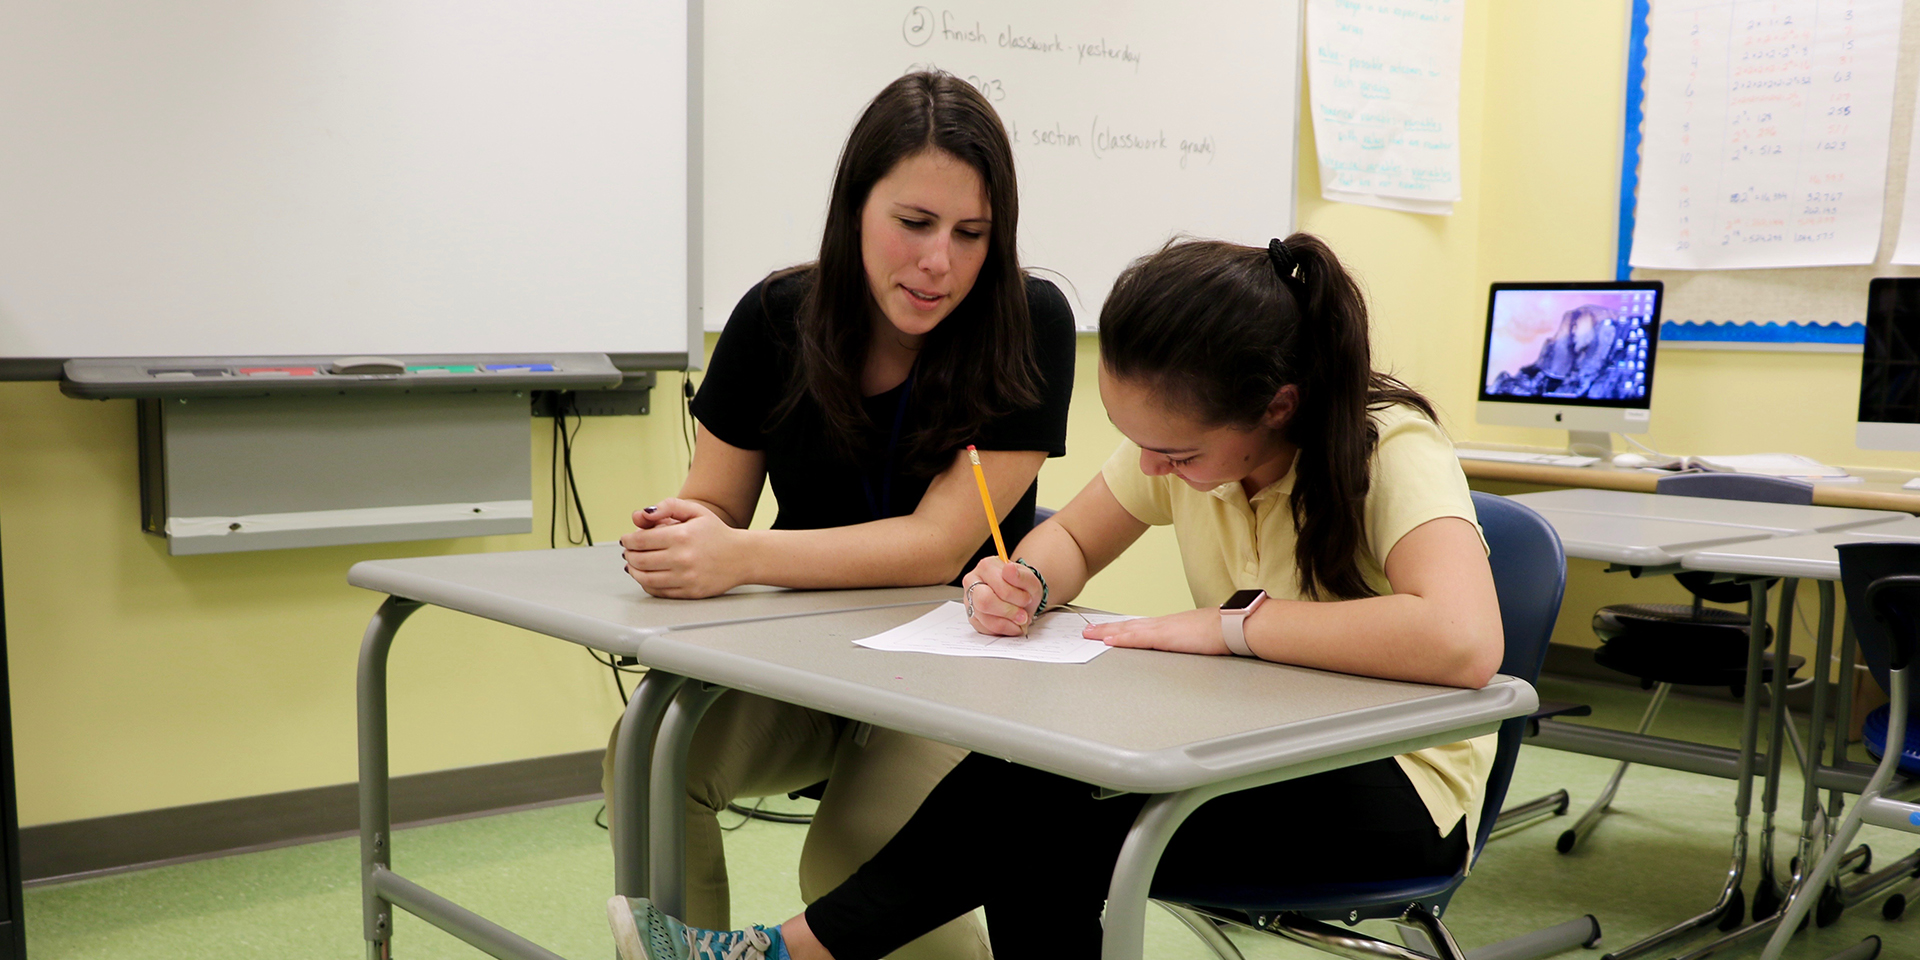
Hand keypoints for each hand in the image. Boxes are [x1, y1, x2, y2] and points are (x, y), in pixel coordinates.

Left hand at [620, 499, 747, 597]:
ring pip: (645, 578)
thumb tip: (641, 514)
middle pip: (639, 560)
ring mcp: (686, 578)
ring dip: (634, 571)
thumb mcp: (694, 511)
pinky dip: (647, 584)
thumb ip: (667, 507)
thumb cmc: (716, 533)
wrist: (742, 557)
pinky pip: (658, 591)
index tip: (627, 539)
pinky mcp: (690, 592)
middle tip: (629, 551)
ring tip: (634, 564)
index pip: (640, 540)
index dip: (628, 540)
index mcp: (682, 536)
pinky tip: (647, 576)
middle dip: (629, 555)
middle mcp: (682, 558)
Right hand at [963, 556, 1040, 635]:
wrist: (1020, 597)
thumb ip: (1021, 575)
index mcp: (986, 566)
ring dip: (1008, 623)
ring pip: (985, 619)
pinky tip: (1011, 623)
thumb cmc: (1022, 586)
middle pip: (985, 602)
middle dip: (1009, 612)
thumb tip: (1009, 568)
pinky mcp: (972, 617)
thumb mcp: (1029, 580)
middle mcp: (972, 582)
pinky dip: (1003, 629)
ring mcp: (969, 600)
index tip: (1027, 599)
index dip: (1017, 598)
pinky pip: (985, 629)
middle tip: (1023, 616)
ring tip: (1019, 620)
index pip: (1000, 588)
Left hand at [1082, 607, 1231, 655]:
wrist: (1235, 625)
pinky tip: (1108, 641)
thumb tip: (1188, 645)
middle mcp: (1163, 623)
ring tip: (1089, 634)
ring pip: (1128, 630)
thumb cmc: (1225, 630)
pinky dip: (1122, 639)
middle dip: (1106, 628)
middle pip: (1128, 625)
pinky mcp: (1166, 638)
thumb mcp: (1201, 635)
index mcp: (1171, 624)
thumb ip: (1190, 640)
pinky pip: (1138, 639)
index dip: (1121, 627)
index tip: (1107, 629)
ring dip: (1107, 632)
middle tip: (1086, 630)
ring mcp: (1163, 629)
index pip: (1140, 625)